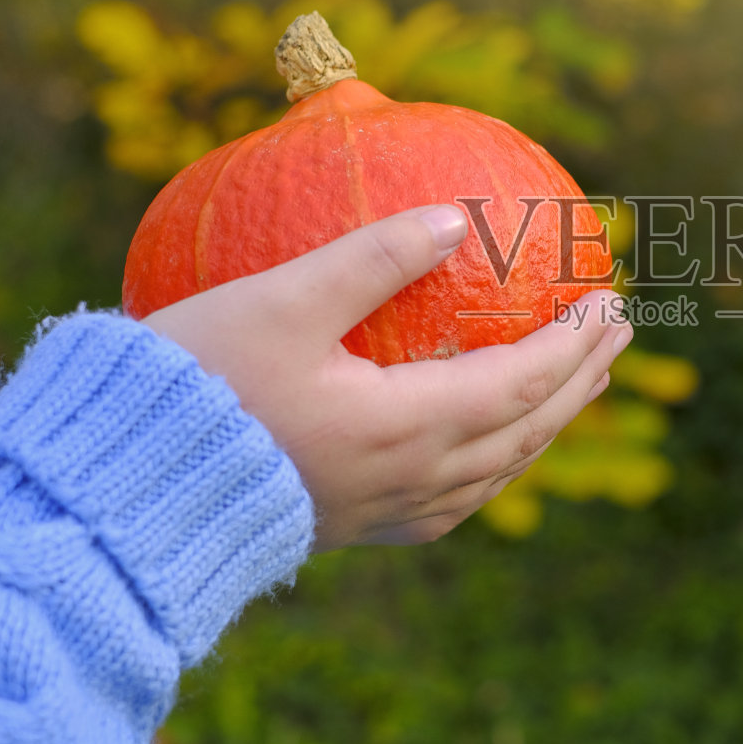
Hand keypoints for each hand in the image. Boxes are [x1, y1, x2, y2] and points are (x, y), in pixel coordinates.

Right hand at [140, 205, 630, 549]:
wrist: (126, 493)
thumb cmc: (196, 386)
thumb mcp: (282, 301)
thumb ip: (372, 257)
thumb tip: (453, 217)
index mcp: (408, 423)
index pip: (527, 380)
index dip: (576, 342)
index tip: (610, 299)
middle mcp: (413, 477)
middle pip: (528, 429)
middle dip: (581, 380)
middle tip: (616, 334)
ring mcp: (386, 510)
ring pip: (498, 470)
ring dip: (545, 423)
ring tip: (572, 385)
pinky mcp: (355, 526)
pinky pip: (454, 500)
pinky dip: (494, 465)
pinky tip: (485, 452)